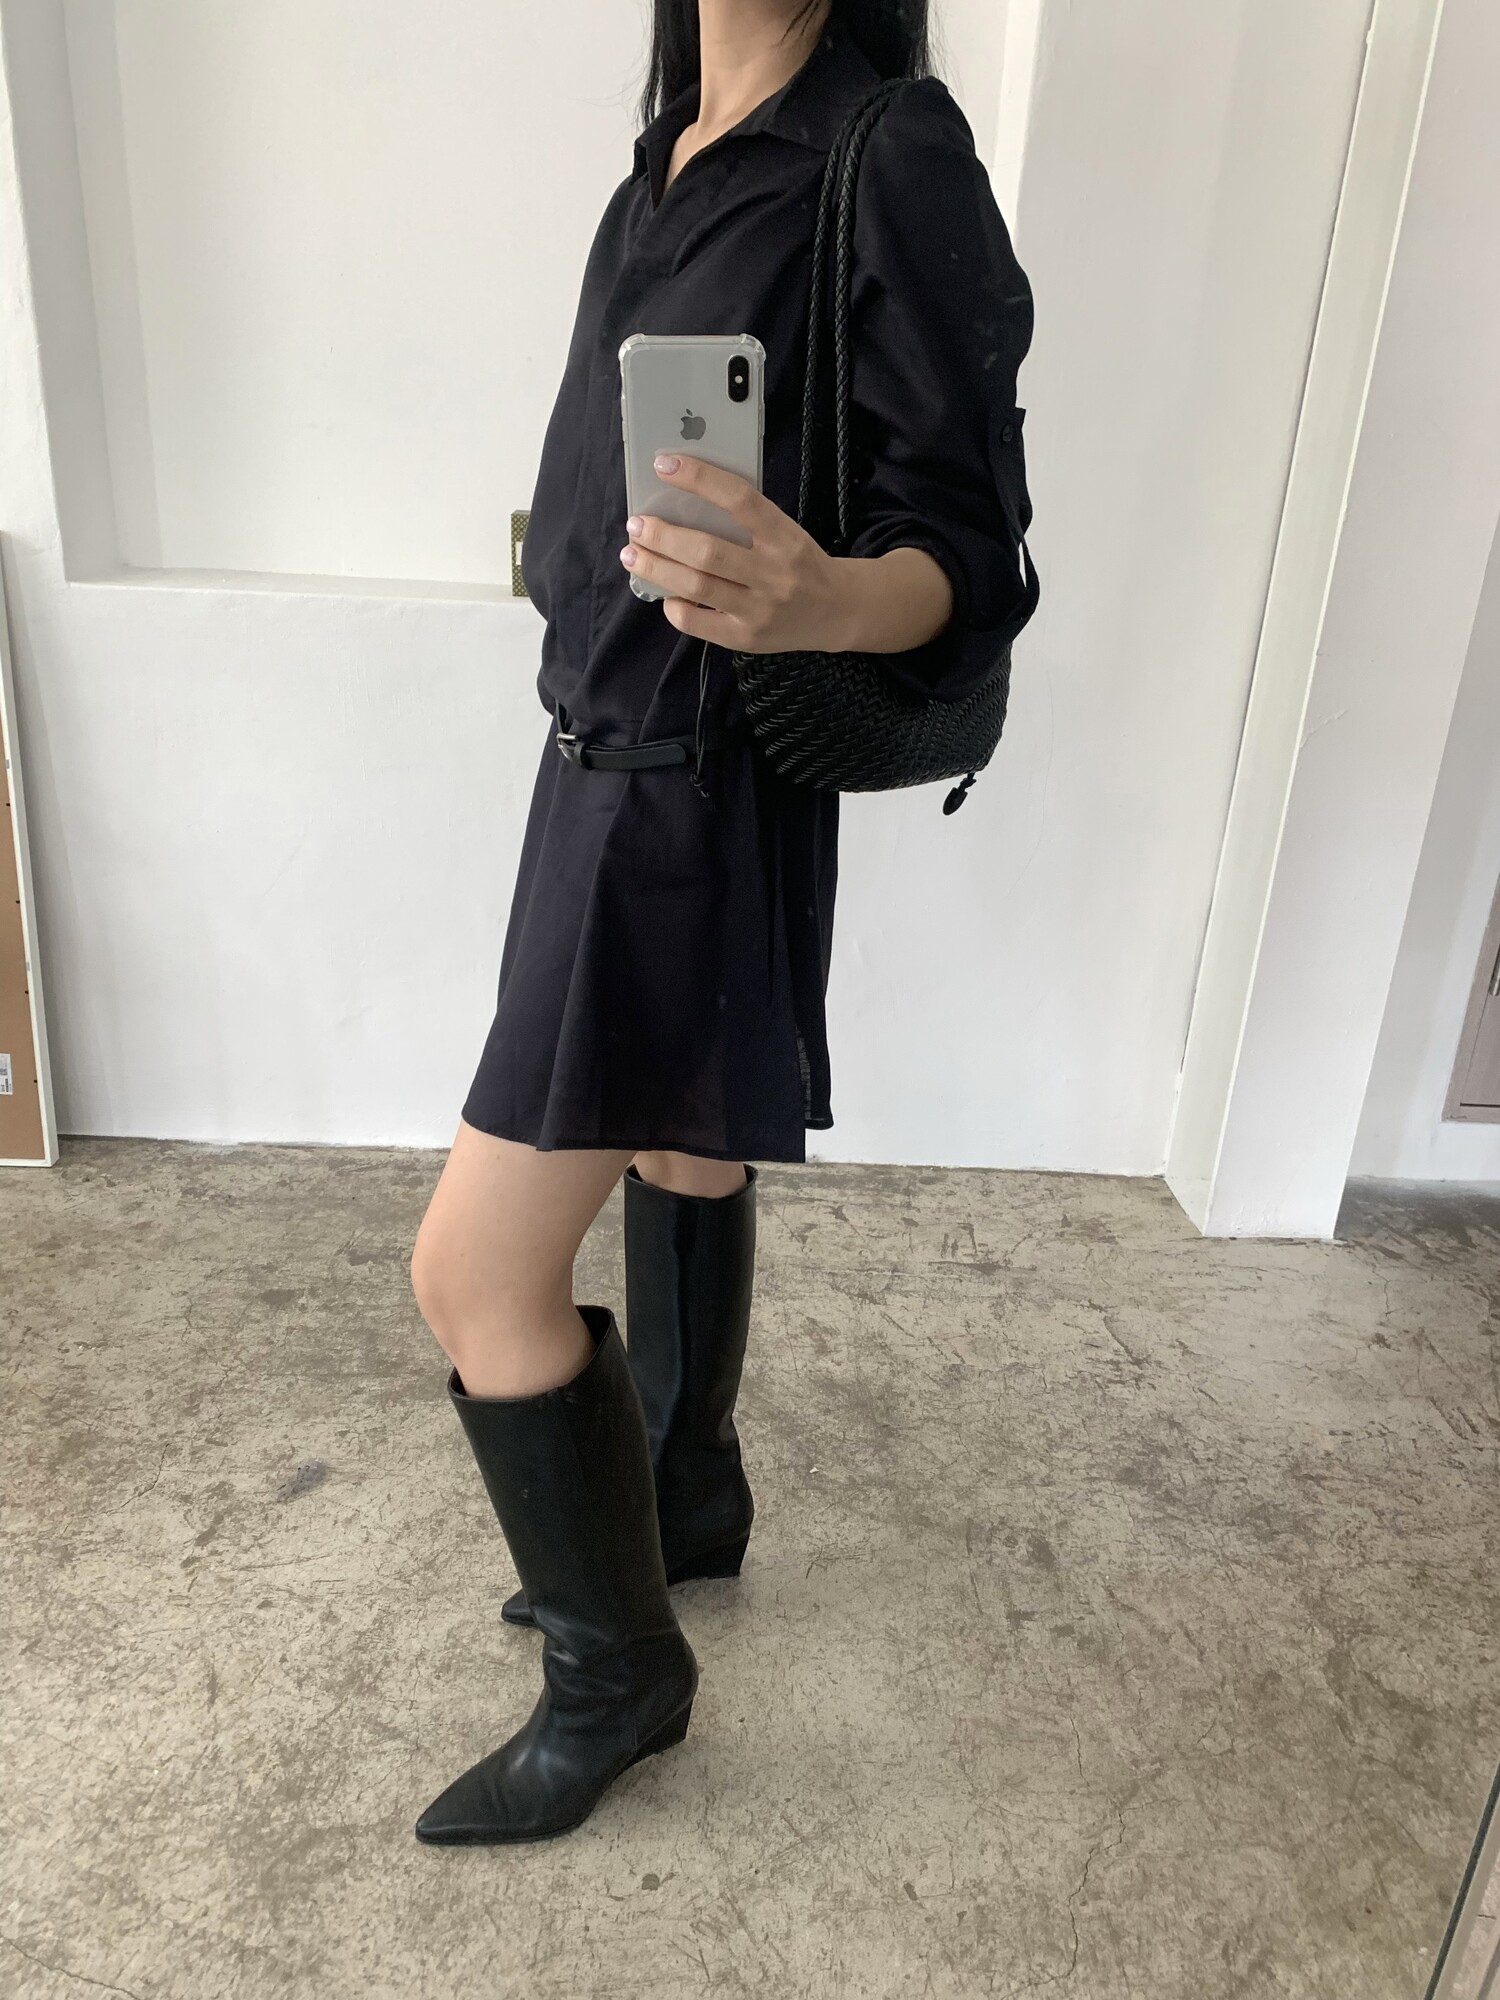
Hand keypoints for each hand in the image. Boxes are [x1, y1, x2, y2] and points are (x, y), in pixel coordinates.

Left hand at [621, 453, 851, 653]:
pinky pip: (698, 624)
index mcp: (785, 536)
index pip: (739, 499)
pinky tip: (665, 595)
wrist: (839, 611)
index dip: (699, 478)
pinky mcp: (747, 637)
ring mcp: (760, 609)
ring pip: (697, 586)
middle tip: (636, 524)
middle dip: (663, 535)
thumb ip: (745, 520)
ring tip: (633, 554)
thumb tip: (682, 504)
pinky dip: (674, 607)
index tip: (664, 465)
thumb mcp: (785, 532)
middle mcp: (774, 573)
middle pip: (708, 551)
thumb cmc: (800, 563)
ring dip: (657, 568)